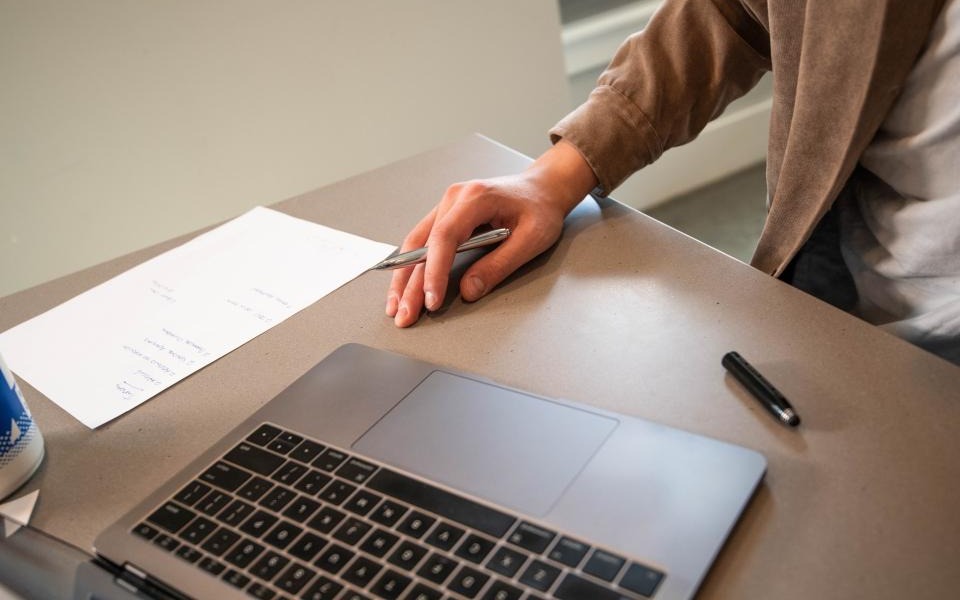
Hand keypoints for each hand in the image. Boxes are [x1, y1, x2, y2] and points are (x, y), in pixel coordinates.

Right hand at [386, 140, 597, 326]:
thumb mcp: (530, 240)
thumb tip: (468, 291)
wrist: (543, 187)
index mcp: (475, 198)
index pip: (445, 237)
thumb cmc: (540, 208)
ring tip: (395, 307)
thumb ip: (498, 265)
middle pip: (422, 244)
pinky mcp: (447, 215)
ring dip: (404, 277)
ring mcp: (447, 205)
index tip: (431, 299)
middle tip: (404, 314)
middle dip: (410, 283)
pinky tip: (404, 286)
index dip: (434, 271)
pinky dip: (412, 266)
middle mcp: (454, 198)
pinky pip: (423, 241)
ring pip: (416, 244)